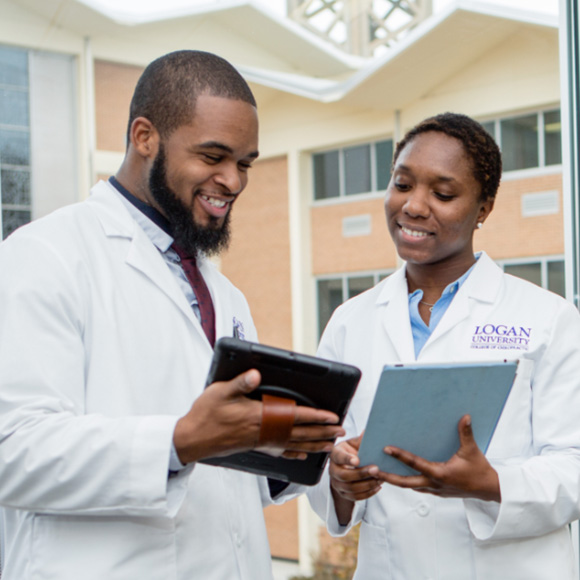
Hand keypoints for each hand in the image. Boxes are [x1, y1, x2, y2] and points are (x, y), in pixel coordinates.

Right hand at [173, 370, 344, 463]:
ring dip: (315, 444)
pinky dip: (295, 453)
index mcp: (258, 415)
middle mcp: (263, 431)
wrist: (192, 439)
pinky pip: (280, 451)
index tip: (333, 416)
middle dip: (323, 432)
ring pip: (294, 444)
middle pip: (300, 432)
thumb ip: (240, 382)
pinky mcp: (254, 447)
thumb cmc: (205, 414)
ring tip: (331, 446)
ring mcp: (260, 441)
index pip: (295, 416)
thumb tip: (256, 375)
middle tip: (341, 432)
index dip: (316, 416)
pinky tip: (303, 455)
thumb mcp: (220, 392)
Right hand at [329, 433, 381, 524]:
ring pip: (350, 488)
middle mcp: (333, 470)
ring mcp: (337, 483)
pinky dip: (367, 493)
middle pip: (344, 475)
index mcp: (335, 454)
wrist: (348, 467)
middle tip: (376, 469)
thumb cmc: (353, 452)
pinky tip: (377, 486)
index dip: (347, 459)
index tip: (358, 460)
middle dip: (361, 473)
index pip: (338, 457)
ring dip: (367, 484)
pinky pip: (355, 497)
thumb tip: (371, 430)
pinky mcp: (344, 494)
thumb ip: (362, 439)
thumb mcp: (356, 443)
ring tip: (379, 478)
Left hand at [377, 415, 500, 501]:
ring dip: (394, 480)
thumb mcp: (472, 451)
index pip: (415, 464)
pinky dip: (405, 482)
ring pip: (408, 486)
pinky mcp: (436, 491)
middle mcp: (433, 484)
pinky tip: (398, 475)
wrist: (489, 489)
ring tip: (378, 473)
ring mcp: (434, 490)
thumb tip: (465, 416)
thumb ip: (466, 433)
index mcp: (440, 473)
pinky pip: (416, 487)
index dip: (400, 456)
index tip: (386, 449)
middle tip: (371, 470)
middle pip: (404, 482)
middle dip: (386, 477)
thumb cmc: (480, 470)